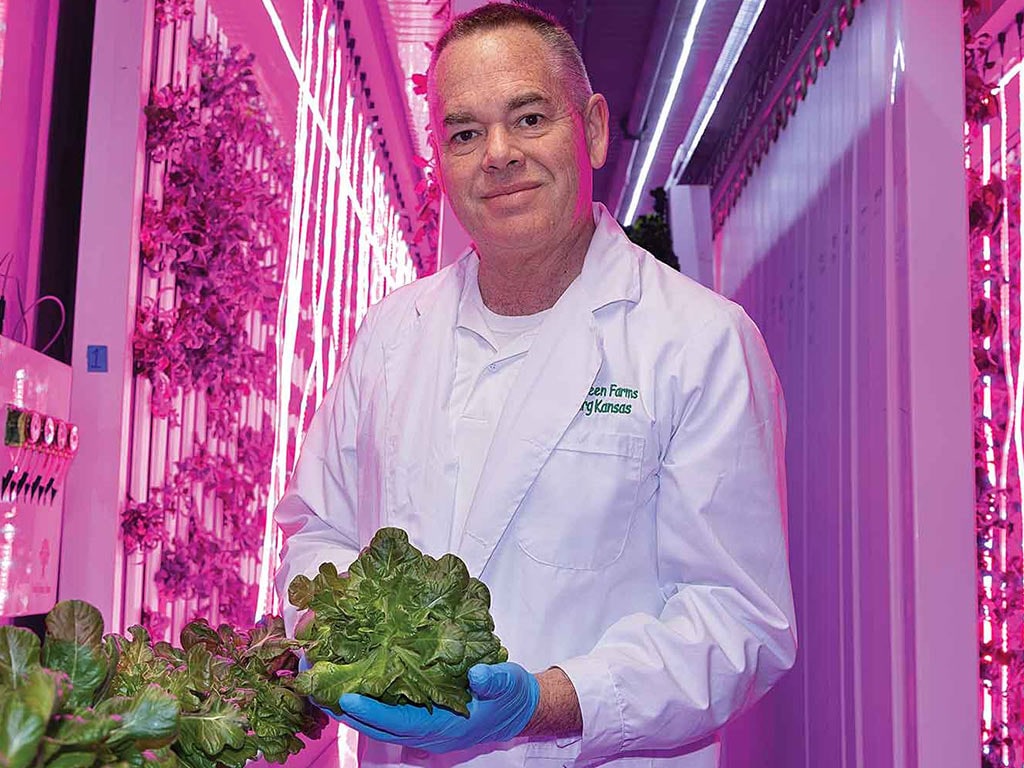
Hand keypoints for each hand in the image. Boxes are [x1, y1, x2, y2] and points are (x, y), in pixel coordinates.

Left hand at [335, 662, 539, 753]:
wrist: (516, 709)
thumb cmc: (509, 696)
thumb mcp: (507, 683)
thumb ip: (493, 680)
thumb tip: (475, 675)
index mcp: (444, 726)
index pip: (400, 720)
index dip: (373, 710)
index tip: (347, 695)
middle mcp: (427, 731)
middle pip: (378, 725)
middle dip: (346, 709)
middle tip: (317, 687)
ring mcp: (421, 728)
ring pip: (377, 721)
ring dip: (350, 706)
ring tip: (322, 686)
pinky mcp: (419, 718)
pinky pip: (385, 714)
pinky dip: (365, 702)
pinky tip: (350, 685)